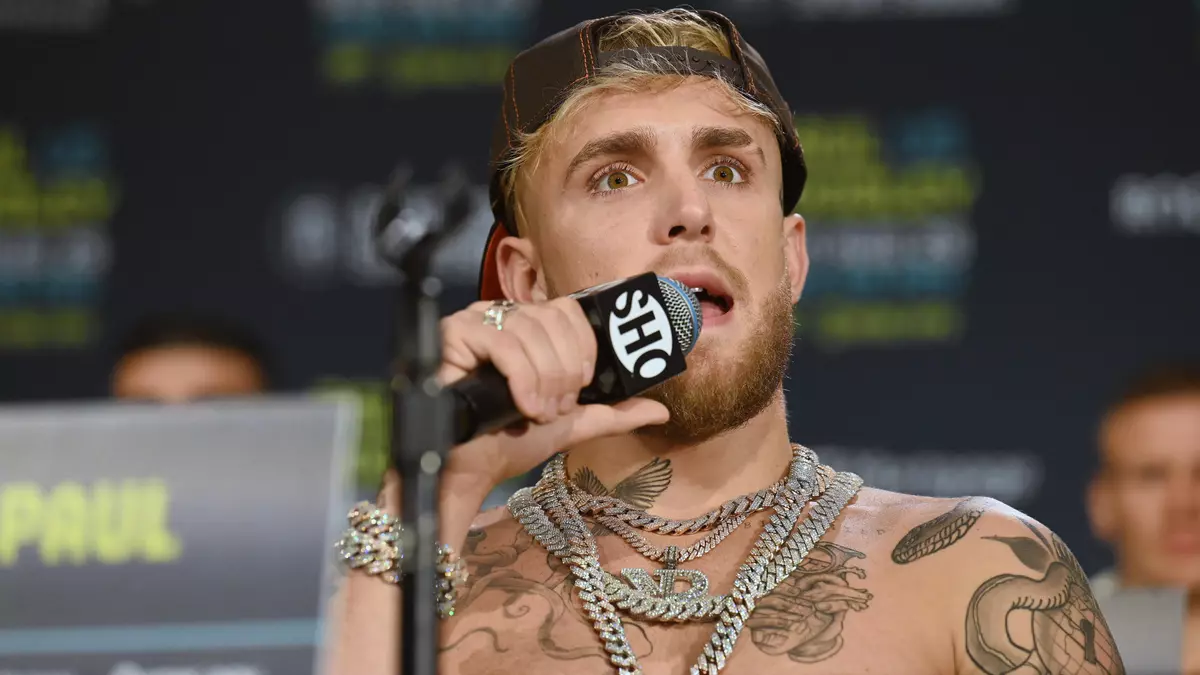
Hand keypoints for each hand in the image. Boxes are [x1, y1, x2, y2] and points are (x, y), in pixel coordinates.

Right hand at [436, 297, 669, 495]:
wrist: (471, 470)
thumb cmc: (511, 441)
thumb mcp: (572, 424)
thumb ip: (612, 413)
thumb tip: (661, 410)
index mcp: (528, 327)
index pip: (568, 310)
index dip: (582, 347)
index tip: (579, 387)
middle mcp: (501, 316)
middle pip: (551, 318)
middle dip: (564, 371)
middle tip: (555, 408)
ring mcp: (475, 321)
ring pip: (530, 330)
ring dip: (544, 380)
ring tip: (535, 413)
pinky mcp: (455, 333)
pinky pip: (503, 342)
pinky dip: (522, 377)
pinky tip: (521, 406)